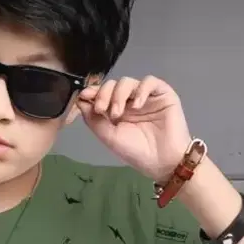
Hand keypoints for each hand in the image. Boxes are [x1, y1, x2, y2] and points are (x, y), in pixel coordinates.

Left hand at [76, 76, 192, 182]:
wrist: (163, 161)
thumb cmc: (136, 152)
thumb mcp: (109, 137)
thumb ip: (94, 120)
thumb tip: (80, 101)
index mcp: (116, 111)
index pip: (102, 94)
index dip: (92, 92)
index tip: (84, 96)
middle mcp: (130, 102)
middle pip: (112, 85)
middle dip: (103, 94)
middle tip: (102, 109)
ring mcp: (145, 97)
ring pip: (128, 82)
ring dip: (119, 94)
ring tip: (118, 113)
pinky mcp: (162, 94)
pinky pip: (149, 82)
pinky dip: (141, 90)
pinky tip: (137, 105)